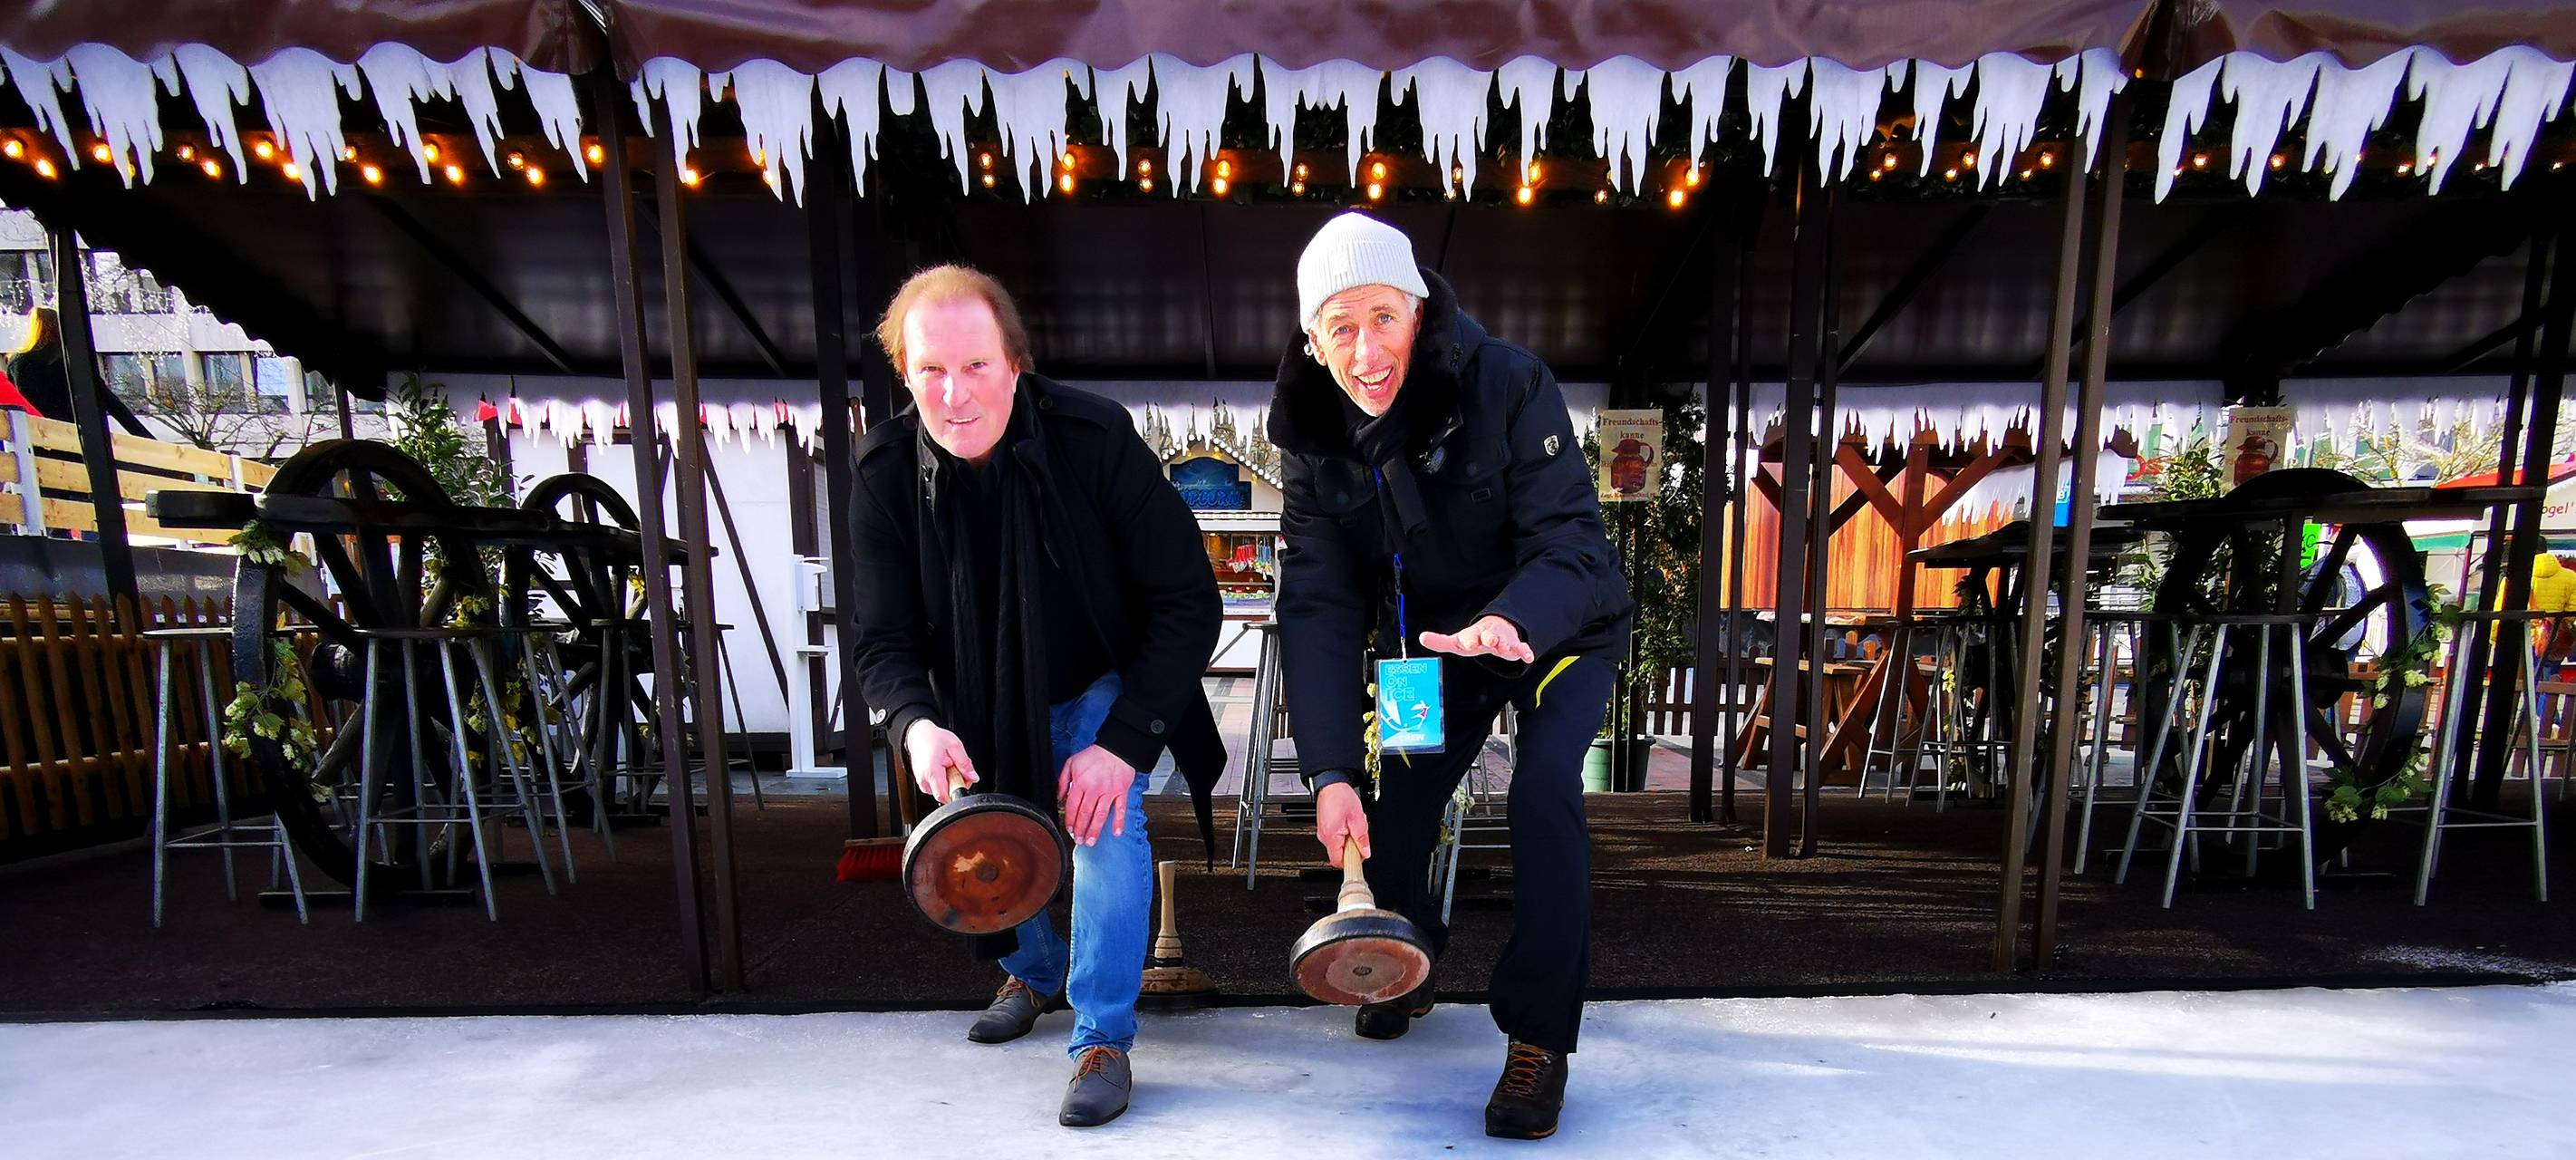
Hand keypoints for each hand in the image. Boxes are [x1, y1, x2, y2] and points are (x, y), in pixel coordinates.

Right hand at [905, 719, 976, 801]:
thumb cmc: (933, 738)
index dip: (958, 791)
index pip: (945, 796)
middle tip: (957, 767)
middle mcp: (924, 779)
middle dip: (956, 784)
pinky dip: (943, 780)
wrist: (918, 735)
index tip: (963, 780)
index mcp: (932, 771)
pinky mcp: (922, 782)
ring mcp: (922, 782)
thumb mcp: (955, 746)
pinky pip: (936, 788)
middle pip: (945, 794)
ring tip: (949, 765)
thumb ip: (965, 764)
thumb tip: (973, 777)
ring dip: (949, 782)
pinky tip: (943, 768)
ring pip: (941, 792)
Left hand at [1057, 745, 1136, 846]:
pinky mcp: (1122, 792)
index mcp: (1081, 782)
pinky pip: (1120, 809)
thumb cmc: (1095, 755)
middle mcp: (1094, 789)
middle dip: (1081, 830)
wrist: (1116, 748)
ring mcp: (1109, 792)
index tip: (1069, 829)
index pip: (1072, 806)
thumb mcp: (1072, 762)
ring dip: (1095, 830)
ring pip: (1100, 815)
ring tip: (1091, 842)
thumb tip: (1060, 796)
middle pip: (1085, 814)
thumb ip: (1063, 780)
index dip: (1070, 820)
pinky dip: (1118, 822)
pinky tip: (1116, 833)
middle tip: (1079, 840)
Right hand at [1314, 782, 1369, 867]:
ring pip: (1339, 844)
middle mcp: (1324, 836)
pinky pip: (1336, 837)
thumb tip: (1365, 852)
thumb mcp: (1357, 818)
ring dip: (1349, 837)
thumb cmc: (1341, 797)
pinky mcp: (1325, 828)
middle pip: (1340, 853)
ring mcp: (1323, 832)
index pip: (1338, 862)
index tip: (1360, 854)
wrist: (1331, 783)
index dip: (1351, 861)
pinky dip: (1345, 832)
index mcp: (1331, 836)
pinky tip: (1348, 821)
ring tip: (1352, 822)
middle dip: (1352, 845)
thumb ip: (1362, 838)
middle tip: (1358, 831)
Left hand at [1420, 614, 1535, 663]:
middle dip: (1489, 637)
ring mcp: (1503, 639)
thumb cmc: (1475, 638)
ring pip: (1505, 641)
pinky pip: (1521, 648)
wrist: (1498, 629)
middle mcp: (1488, 635)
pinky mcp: (1515, 645)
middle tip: (1489, 640)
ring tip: (1506, 648)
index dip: (1468, 640)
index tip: (1468, 643)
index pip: (1469, 636)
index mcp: (1473, 635)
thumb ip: (1440, 641)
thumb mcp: (1457, 641)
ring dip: (1506, 644)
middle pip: (1489, 635)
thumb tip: (1421, 637)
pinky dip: (1525, 651)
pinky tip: (1528, 656)